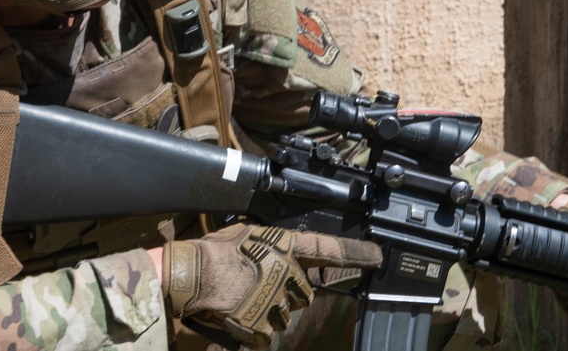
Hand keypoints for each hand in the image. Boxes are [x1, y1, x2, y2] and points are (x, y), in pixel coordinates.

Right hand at [162, 223, 380, 348]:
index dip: (354, 252)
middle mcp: (285, 274)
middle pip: (304, 293)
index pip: (326, 248)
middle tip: (263, 287)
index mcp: (283, 248)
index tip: (376, 256)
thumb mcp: (246, 233)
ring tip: (246, 300)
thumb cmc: (214, 251)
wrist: (192, 274)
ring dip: (271, 312)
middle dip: (288, 293)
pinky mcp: (261, 324)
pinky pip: (267, 334)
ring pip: (286, 315)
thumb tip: (283, 249)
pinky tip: (240, 317)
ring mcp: (274, 301)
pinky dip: (255, 331)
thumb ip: (271, 244)